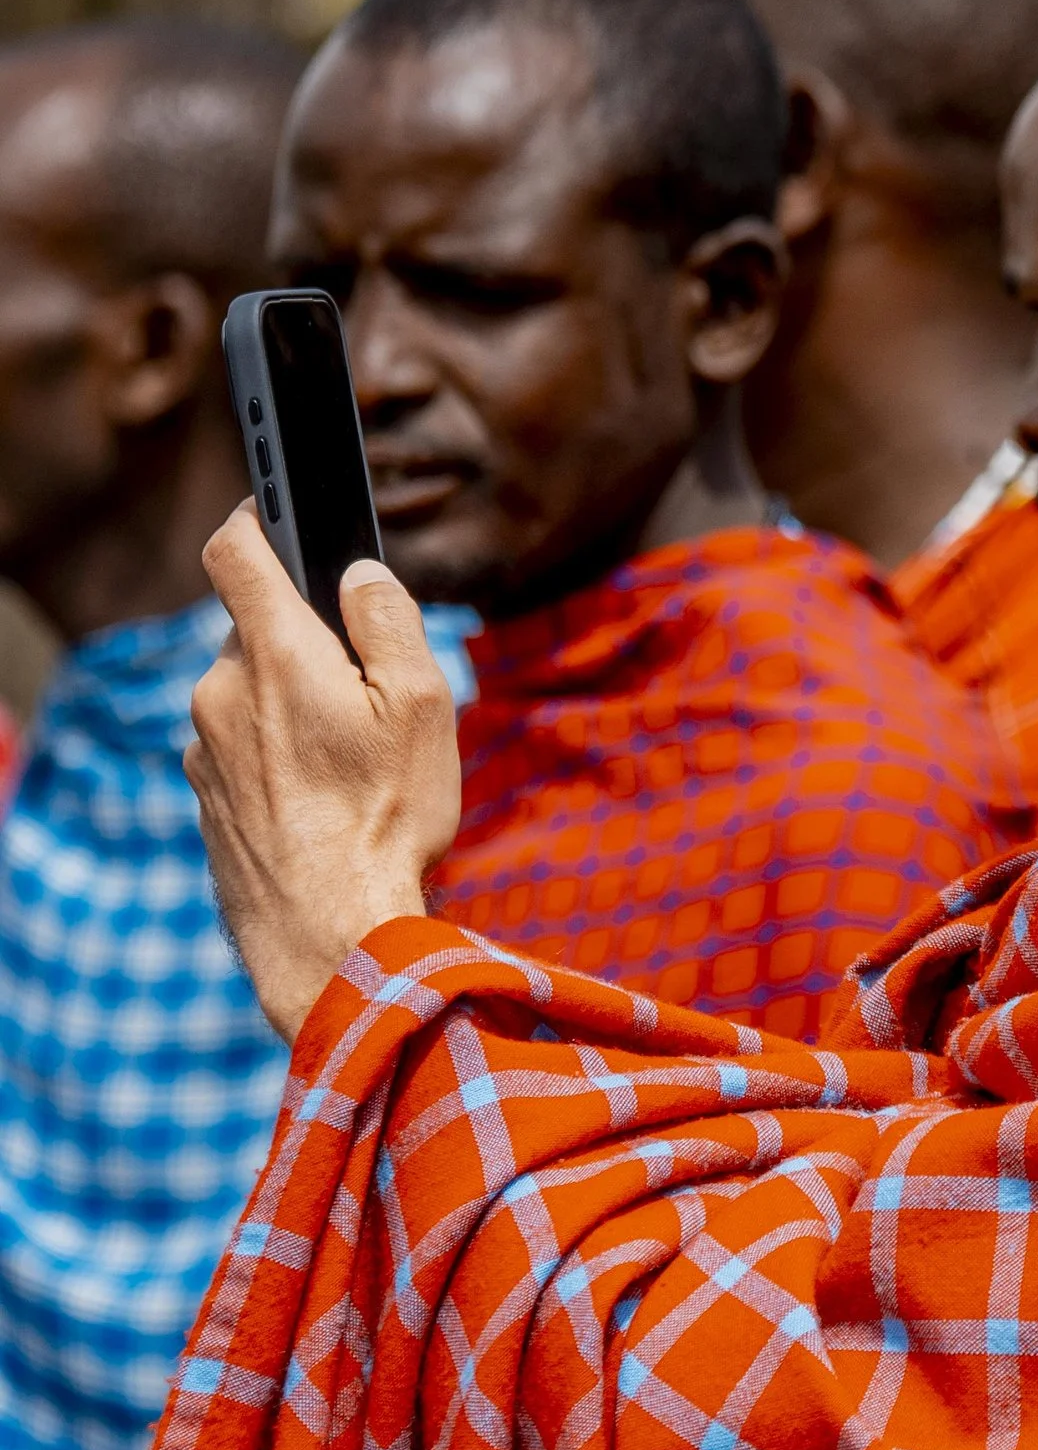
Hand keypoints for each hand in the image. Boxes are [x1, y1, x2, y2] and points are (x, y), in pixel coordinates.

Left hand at [188, 503, 463, 1041]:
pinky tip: (323, 802)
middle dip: (304, 645)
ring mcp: (206, 748)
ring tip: (352, 765)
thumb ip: (389, 621)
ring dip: (291, 707)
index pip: (234, 552)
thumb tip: (359, 576)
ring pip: (249, 695)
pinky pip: (241, 748)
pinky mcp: (205, 797)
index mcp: (276, 655)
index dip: (253, 518)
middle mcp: (223, 692)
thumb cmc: (386, 819)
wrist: (329, 934)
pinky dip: (276, 757)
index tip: (275, 515)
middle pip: (256, 633)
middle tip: (367, 694)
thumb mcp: (421, 706)